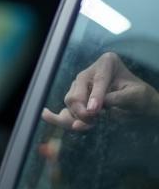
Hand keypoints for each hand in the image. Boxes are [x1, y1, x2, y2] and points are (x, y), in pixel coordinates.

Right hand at [42, 52, 158, 131]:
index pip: (97, 81)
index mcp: (107, 63)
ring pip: (69, 102)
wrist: (141, 105)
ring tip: (89, 125)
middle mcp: (89, 72)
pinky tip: (47, 115)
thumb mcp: (136, 95)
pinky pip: (65, 110)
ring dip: (77, 117)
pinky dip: (58, 117)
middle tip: (94, 121)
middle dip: (82, 110)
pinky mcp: (77, 100)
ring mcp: (80, 86)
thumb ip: (116, 99)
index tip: (94, 111)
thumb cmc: (142, 97)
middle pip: (76, 92)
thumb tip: (92, 108)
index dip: (95, 97)